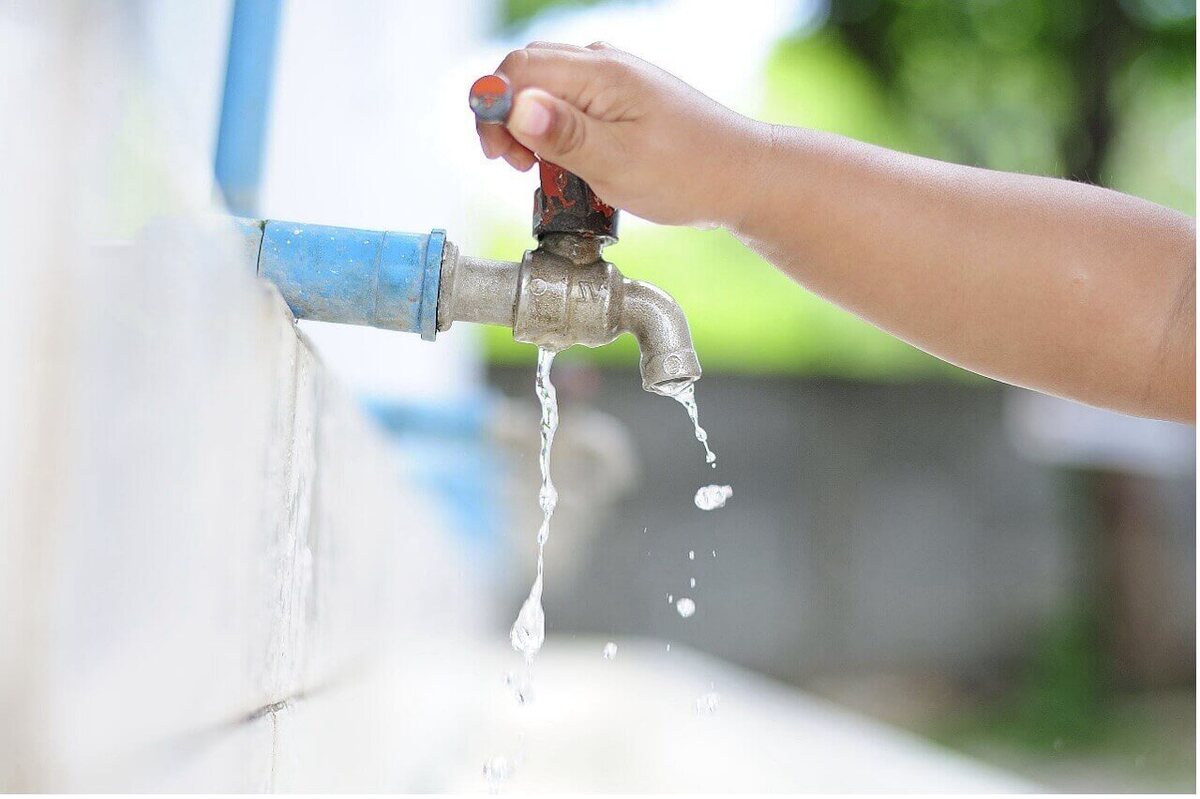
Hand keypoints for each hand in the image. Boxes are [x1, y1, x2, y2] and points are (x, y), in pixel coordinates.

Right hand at [476, 42, 767, 228]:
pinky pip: (570, 101)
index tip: (500, 155)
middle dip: (507, 117)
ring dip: (531, 126)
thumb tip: (515, 107)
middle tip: (518, 165)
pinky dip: (555, 129)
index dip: (494, 109)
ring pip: (546, 87)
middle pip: (526, 72)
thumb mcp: (618, 163)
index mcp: (601, 72)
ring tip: (543, 168)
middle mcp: (604, 63)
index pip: (518, 69)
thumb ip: (563, 135)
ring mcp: (614, 78)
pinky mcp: (621, 98)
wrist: (742, 176)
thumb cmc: (688, 173)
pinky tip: (568, 161)